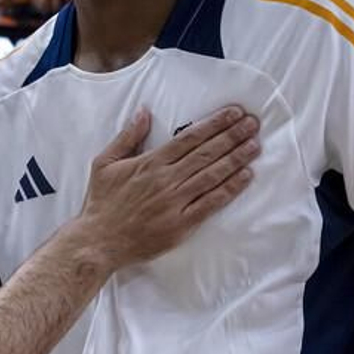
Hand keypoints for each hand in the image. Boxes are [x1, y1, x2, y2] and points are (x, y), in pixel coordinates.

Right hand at [77, 107, 259, 271]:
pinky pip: (211, 203)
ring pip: (212, 175)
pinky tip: (245, 176)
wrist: (98, 241)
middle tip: (253, 123)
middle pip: (206, 153)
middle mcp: (166, 179)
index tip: (233, 113)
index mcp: (150, 163)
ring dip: (236, 158)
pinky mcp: (181, 224)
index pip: (189, 137)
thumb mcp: (104, 163)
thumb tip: (143, 112)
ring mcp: (175, 202)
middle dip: (232, 136)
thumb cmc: (101, 203)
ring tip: (255, 144)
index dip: (214, 124)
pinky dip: (230, 189)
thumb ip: (127, 136)